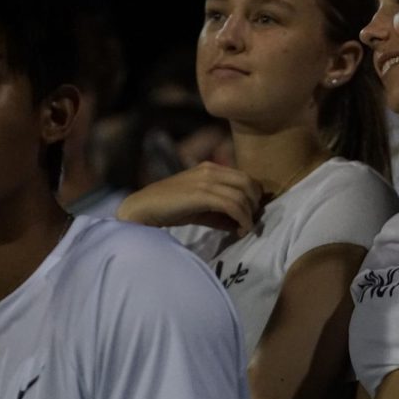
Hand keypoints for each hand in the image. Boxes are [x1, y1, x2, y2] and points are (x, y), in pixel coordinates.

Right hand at [116, 162, 264, 234]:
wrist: (143, 208)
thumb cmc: (169, 209)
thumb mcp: (199, 208)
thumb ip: (219, 213)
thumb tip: (239, 225)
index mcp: (211, 168)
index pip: (244, 177)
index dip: (254, 195)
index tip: (252, 213)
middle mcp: (211, 169)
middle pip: (248, 183)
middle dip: (255, 204)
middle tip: (252, 221)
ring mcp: (206, 180)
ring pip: (242, 195)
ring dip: (249, 215)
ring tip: (245, 230)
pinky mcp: (201, 194)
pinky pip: (232, 205)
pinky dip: (241, 219)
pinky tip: (239, 231)